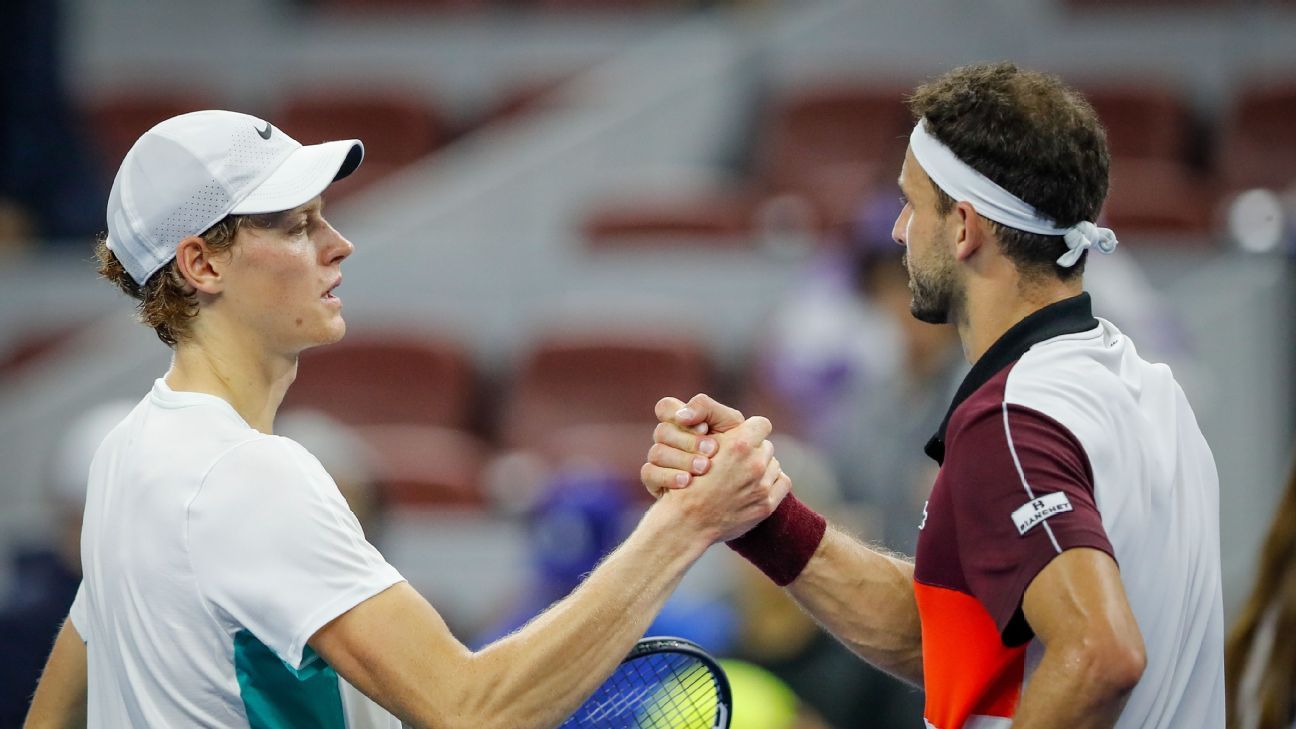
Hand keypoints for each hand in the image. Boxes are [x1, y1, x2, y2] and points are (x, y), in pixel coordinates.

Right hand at [641, 393, 748, 497]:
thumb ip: (708, 409)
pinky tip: (687, 481)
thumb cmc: (737, 450)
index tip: (704, 428)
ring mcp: (659, 460)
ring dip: (683, 459)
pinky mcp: (654, 480)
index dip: (678, 415)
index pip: (665, 407)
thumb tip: (681, 416)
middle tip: (713, 451)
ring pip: (656, 452)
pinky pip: (649, 473)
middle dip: (689, 442)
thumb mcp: (730, 424)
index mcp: (683, 421)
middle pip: (662, 431)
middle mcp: (667, 438)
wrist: (739, 488)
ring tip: (705, 468)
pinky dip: (669, 476)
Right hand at [651, 415, 790, 543]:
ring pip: (774, 464)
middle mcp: (754, 463)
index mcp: (738, 444)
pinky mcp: (766, 505)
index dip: (752, 429)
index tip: (744, 437)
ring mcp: (762, 485)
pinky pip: (783, 482)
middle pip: (766, 446)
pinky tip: (758, 486)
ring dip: (763, 467)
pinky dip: (773, 482)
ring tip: (744, 476)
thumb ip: (723, 435)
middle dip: (755, 451)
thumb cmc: (688, 482)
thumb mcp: (699, 448)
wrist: (686, 520)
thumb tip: (740, 427)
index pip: (761, 424)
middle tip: (738, 462)